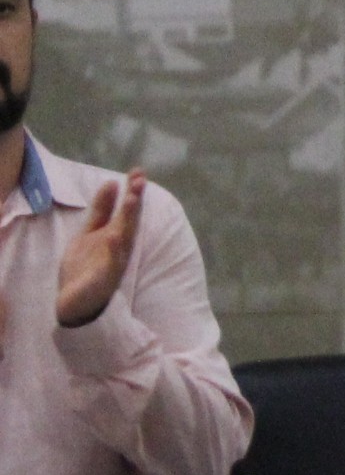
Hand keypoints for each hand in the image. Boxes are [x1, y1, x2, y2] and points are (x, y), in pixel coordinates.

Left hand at [56, 172, 146, 330]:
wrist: (75, 303)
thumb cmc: (85, 267)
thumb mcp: (90, 233)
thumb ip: (101, 210)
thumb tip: (111, 182)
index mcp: (116, 235)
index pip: (126, 210)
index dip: (131, 191)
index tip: (138, 171)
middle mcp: (119, 248)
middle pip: (128, 221)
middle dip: (134, 201)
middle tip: (139, 181)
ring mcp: (112, 264)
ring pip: (123, 238)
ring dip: (129, 220)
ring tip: (132, 200)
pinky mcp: (103, 280)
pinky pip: (109, 264)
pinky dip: (113, 251)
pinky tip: (115, 236)